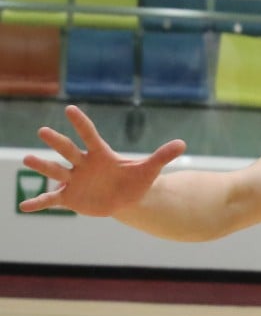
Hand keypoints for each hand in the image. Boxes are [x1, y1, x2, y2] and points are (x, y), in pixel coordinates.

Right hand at [20, 105, 186, 215]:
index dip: (81, 123)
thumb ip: (162, 156)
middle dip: (57, 141)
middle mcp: (83, 164)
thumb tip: (183, 143)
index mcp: (101, 154)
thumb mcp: (149, 169)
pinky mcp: (69, 197)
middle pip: (68, 150)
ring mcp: (74, 180)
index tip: (70, 108)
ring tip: (28, 159)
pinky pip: (51, 198)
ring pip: (56, 171)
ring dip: (43, 166)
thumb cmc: (135, 180)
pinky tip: (23, 206)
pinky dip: (38, 202)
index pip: (90, 135)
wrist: (125, 198)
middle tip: (43, 130)